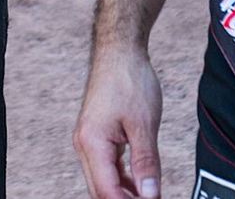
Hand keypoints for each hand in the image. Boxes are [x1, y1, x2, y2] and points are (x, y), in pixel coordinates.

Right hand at [75, 41, 163, 198]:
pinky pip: (107, 167)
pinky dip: (122, 179)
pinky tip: (140, 184)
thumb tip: (150, 194)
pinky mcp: (97, 136)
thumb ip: (146, 162)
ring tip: (149, 196)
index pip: (107, 191)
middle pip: (100, 190)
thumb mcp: (144, 124)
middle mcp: (85, 145)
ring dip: (124, 193)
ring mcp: (89, 140)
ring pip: (103, 180)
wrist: (120, 51)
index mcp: (92, 143)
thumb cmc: (129, 79)